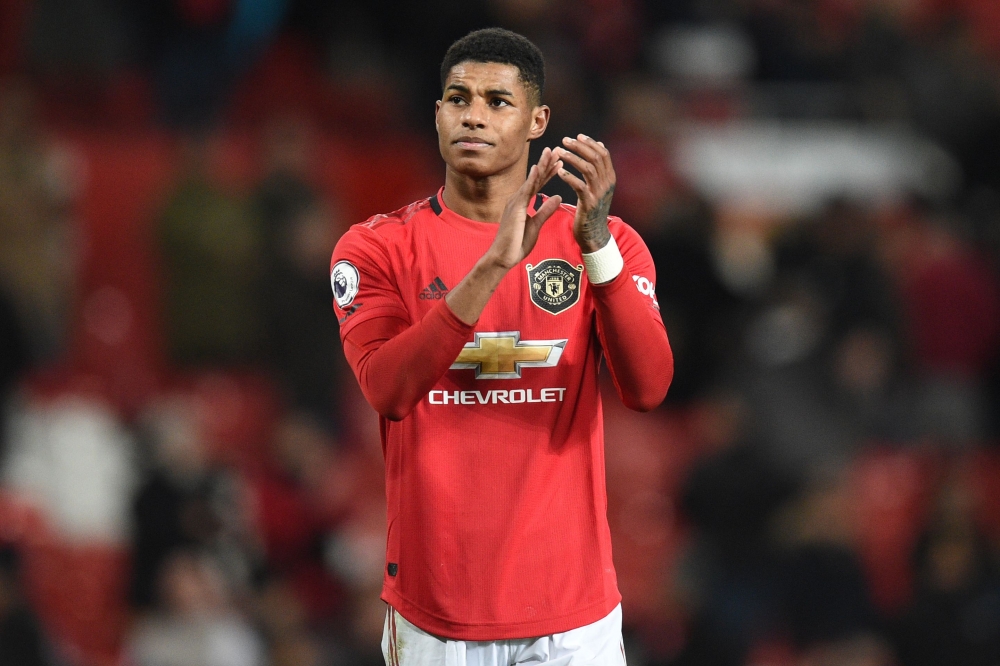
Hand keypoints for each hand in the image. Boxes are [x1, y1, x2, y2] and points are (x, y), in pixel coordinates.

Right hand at [485, 147, 563, 268]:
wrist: (503, 257)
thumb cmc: (517, 244)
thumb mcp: (536, 225)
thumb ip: (546, 210)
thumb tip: (557, 197)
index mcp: (522, 202)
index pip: (538, 184)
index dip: (548, 173)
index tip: (559, 163)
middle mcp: (517, 199)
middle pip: (535, 178)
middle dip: (546, 164)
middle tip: (556, 150)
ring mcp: (515, 202)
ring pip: (531, 180)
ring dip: (541, 166)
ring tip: (551, 152)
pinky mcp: (515, 208)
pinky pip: (525, 191)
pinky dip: (532, 179)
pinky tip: (538, 168)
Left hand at [554, 134, 615, 252]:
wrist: (594, 235)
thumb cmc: (593, 210)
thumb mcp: (600, 187)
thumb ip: (600, 168)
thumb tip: (600, 144)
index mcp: (610, 178)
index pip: (603, 153)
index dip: (591, 143)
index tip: (577, 136)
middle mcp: (607, 184)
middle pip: (595, 157)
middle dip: (579, 146)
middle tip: (565, 141)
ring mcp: (599, 193)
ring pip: (588, 168)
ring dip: (572, 158)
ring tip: (559, 152)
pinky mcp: (589, 204)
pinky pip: (579, 186)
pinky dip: (569, 176)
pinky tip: (559, 172)